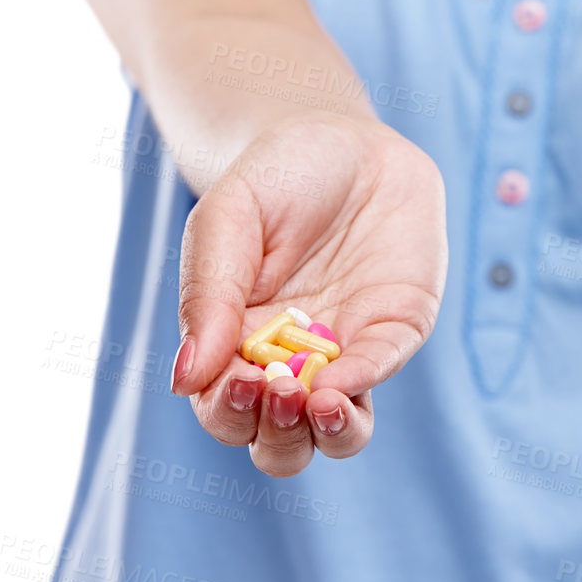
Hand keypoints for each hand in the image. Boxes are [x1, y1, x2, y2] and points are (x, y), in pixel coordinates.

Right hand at [171, 113, 446, 477]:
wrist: (344, 138)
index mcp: (235, 346)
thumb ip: (207, 293)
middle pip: (277, 443)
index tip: (237, 380)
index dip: (227, 410)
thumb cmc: (273, 179)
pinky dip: (364, 381)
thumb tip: (185, 380)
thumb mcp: (226, 218)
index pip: (223, 409)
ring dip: (324, 434)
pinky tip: (345, 376)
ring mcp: (347, 350)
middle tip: (274, 388)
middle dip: (273, 435)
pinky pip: (382, 369)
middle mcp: (291, 363)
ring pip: (336, 434)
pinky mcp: (396, 326)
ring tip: (317, 403)